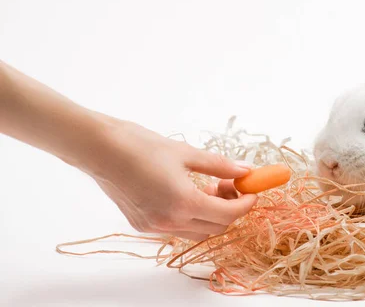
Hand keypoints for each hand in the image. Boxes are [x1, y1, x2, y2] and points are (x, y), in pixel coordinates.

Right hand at [85, 116, 256, 241]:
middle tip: (231, 184)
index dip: (245, 204)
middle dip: (230, 208)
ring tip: (210, 188)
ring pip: (197, 232)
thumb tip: (245, 170)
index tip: (252, 190)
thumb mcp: (187, 153)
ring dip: (211, 215)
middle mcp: (169, 222)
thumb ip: (219, 165)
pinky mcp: (141, 225)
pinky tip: (189, 193)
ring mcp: (154, 227)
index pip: (227, 215)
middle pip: (215, 227)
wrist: (100, 149)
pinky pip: (177, 228)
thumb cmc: (142, 146)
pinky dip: (191, 216)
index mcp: (183, 203)